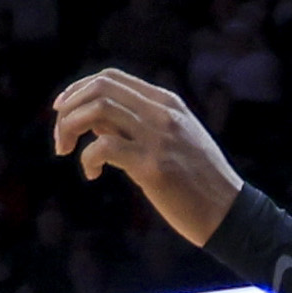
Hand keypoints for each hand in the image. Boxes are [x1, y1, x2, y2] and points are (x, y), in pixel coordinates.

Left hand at [49, 69, 246, 248]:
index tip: (63, 110)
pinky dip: (86, 158)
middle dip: (68, 108)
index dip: (78, 89)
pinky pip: (102, 147)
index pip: (111, 78)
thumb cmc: (199, 183)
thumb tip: (93, 122)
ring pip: (96, 111)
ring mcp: (159, 138)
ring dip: (69, 128)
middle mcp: (163, 114)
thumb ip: (137, 126)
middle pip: (99, 88)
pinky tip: (92, 174)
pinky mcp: (152, 166)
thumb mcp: (173, 142)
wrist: (230, 214)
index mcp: (168, 103)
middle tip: (61, 137)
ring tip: (66, 150)